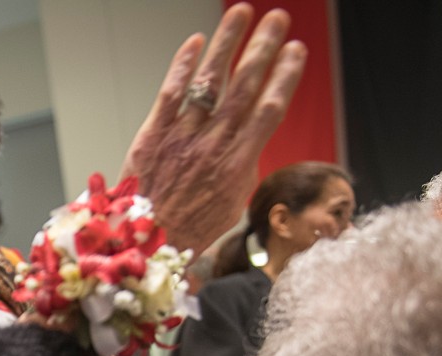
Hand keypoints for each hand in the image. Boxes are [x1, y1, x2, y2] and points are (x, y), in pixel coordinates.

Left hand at [121, 4, 306, 256]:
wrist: (145, 246)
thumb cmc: (189, 230)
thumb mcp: (231, 205)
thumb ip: (243, 168)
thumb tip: (251, 143)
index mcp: (238, 164)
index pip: (269, 110)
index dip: (285, 77)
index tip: (296, 52)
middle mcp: (212, 146)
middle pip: (245, 86)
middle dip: (263, 48)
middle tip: (278, 20)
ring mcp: (182, 138)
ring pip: (210, 82)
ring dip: (227, 44)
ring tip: (242, 14)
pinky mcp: (153, 135)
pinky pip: (171, 93)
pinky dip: (183, 66)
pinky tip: (195, 42)